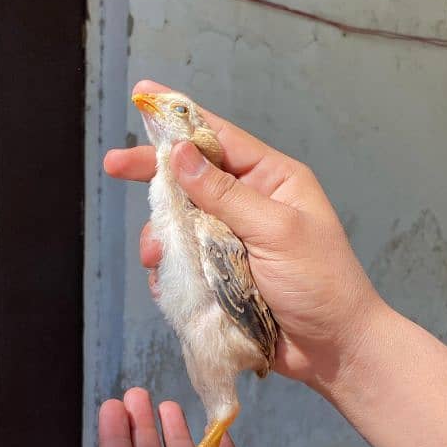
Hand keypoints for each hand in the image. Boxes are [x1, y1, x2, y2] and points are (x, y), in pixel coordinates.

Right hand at [104, 80, 385, 388]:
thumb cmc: (319, 283)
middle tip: (113, 166)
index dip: (180, 120)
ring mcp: (233, 242)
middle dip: (156, 177)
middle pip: (192, 180)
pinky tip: (165, 280)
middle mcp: (249, 205)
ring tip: (157, 255)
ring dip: (163, 236)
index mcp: (272, 181)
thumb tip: (180, 154)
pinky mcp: (221, 277)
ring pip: (181, 225)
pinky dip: (171, 270)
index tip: (142, 97)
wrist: (332, 349)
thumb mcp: (276, 232)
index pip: (219, 139)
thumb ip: (225, 195)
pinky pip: (184, 263)